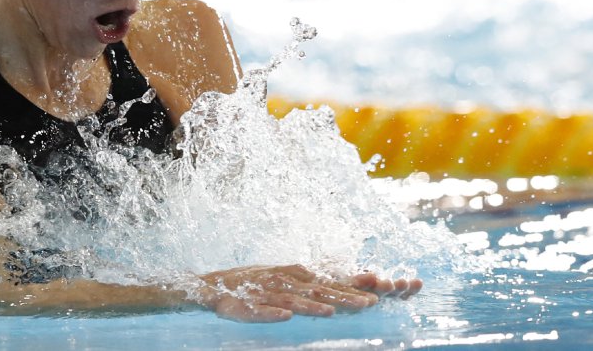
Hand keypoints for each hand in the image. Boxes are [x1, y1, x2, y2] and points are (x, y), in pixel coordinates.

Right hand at [194, 264, 421, 322]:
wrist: (211, 286)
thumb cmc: (252, 284)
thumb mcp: (284, 277)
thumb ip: (310, 280)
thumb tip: (339, 278)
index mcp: (293, 275)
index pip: (329, 280)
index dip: (354, 283)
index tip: (381, 287)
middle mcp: (282, 281)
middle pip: (317, 289)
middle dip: (343, 296)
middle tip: (370, 303)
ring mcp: (264, 294)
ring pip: (291, 300)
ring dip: (312, 305)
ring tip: (332, 311)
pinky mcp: (245, 306)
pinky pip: (259, 310)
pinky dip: (272, 313)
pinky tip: (286, 316)